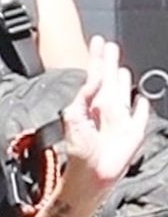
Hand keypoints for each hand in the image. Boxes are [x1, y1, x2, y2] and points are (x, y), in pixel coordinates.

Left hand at [61, 35, 150, 207]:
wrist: (91, 174)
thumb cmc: (79, 152)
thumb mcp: (74, 118)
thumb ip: (83, 95)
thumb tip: (95, 77)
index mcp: (91, 104)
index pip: (95, 75)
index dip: (96, 58)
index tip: (96, 41)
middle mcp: (106, 109)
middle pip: (111, 78)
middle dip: (110, 62)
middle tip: (110, 46)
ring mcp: (121, 120)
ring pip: (125, 92)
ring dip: (124, 80)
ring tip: (122, 68)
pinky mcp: (134, 132)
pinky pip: (140, 115)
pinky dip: (142, 106)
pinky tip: (141, 99)